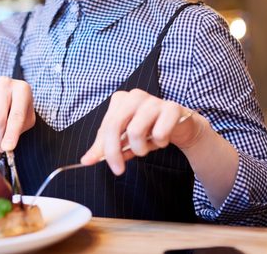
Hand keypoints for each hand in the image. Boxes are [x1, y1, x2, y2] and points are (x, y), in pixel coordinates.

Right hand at [0, 76, 35, 154]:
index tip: (8, 148)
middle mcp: (5, 84)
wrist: (9, 95)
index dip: (12, 133)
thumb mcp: (27, 118)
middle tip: (1, 148)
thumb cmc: (21, 109)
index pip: (16, 115)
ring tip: (3, 126)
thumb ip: (18, 130)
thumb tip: (5, 146)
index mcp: (22, 89)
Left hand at [80, 88, 204, 174]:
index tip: (100, 164)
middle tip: (119, 170)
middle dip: (114, 152)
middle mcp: (135, 96)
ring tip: (146, 147)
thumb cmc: (149, 130)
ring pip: (135, 131)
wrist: (180, 127)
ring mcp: (154, 100)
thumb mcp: (125, 140)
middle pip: (115, 125)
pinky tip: (162, 139)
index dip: (102, 148)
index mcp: (120, 100)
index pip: (105, 126)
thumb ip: (105, 148)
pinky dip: (159, 143)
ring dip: (140, 148)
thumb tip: (85, 160)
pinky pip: (160, 132)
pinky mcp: (172, 108)